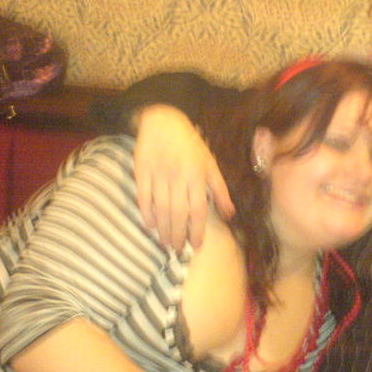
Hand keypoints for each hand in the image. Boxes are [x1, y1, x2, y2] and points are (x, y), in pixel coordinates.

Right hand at [133, 105, 233, 250]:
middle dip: (179, 234)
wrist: (163, 121)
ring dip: (164, 228)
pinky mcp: (142, 170)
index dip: (197, 229)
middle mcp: (178, 176)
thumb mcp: (210, 163)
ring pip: (161, 207)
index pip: (198, 208)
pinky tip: (149, 225)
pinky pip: (143, 195)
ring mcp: (159, 174)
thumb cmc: (191, 145)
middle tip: (178, 250)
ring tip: (166, 243)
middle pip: (179, 212)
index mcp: (197, 175)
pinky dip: (146, 212)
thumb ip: (219, 189)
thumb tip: (229, 214)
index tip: (197, 245)